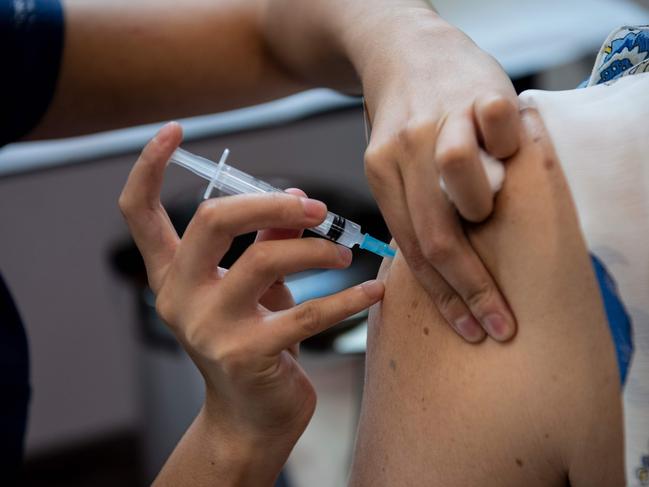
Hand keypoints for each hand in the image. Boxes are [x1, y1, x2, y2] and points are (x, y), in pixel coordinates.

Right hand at [119, 123, 383, 476]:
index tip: (172, 131)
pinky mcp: (246, 354)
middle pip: (213, 220)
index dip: (148, 167)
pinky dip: (346, 297)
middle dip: (269, 202)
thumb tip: (296, 198)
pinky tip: (372, 289)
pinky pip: (307, 312)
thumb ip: (267, 240)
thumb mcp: (254, 287)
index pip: (138, 213)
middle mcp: (179, 297)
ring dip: (316, 250)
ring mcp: (209, 327)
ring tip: (344, 255)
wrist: (251, 415)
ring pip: (265, 260)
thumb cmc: (253, 342)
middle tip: (316, 207)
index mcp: (172, 275)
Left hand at [350, 6, 518, 341]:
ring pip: (459, 175)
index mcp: (381, 177)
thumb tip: (440, 272)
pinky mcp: (471, 92)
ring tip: (490, 200)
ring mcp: (438, 120)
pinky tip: (510, 148)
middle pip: (436, 233)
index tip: (470, 330)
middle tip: (500, 323)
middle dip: (472, 288)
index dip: (444, 298)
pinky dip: (509, 143)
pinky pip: (495, 126)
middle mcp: (404, 152)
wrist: (404, 49)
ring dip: (483, 203)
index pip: (413, 251)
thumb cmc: (408, 120)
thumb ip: (412, 210)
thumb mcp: (394, 166)